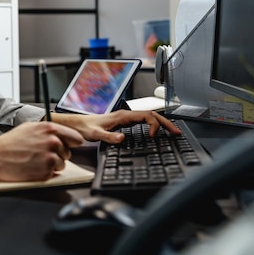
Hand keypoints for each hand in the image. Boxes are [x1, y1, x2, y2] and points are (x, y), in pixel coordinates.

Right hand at [0, 121, 83, 181]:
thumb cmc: (10, 142)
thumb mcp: (30, 127)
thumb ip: (48, 130)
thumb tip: (61, 135)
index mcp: (51, 129)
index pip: (76, 138)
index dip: (71, 143)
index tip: (66, 146)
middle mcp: (53, 142)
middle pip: (68, 153)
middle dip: (57, 155)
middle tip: (40, 154)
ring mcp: (50, 157)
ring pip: (61, 165)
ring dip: (51, 165)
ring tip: (35, 160)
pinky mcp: (46, 172)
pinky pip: (52, 174)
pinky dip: (43, 173)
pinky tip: (32, 167)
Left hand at [52, 109, 181, 143]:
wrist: (76, 124)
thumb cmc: (84, 128)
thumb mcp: (95, 135)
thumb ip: (109, 137)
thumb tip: (123, 139)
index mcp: (122, 116)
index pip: (146, 116)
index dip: (154, 125)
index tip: (153, 137)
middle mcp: (125, 115)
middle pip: (152, 115)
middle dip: (166, 123)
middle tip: (177, 133)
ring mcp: (125, 118)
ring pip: (148, 117)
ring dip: (161, 124)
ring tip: (172, 132)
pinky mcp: (123, 123)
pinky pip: (143, 122)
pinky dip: (153, 126)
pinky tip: (156, 133)